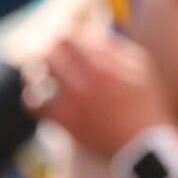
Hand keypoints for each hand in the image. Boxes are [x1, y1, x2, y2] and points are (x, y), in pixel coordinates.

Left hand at [22, 27, 176, 161]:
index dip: (59, 30)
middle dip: (45, 46)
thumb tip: (86, 31)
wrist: (143, 147)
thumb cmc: (145, 103)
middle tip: (47, 47)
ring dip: (34, 68)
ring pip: (34, 76)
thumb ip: (112, 46)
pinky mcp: (63, 123)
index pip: (66, 36)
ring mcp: (70, 105)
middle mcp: (83, 84)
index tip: (60, 31)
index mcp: (103, 66)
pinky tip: (41, 93)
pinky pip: (33, 104)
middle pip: (47, 52)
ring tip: (39, 68)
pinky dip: (33, 95)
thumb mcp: (139, 67)